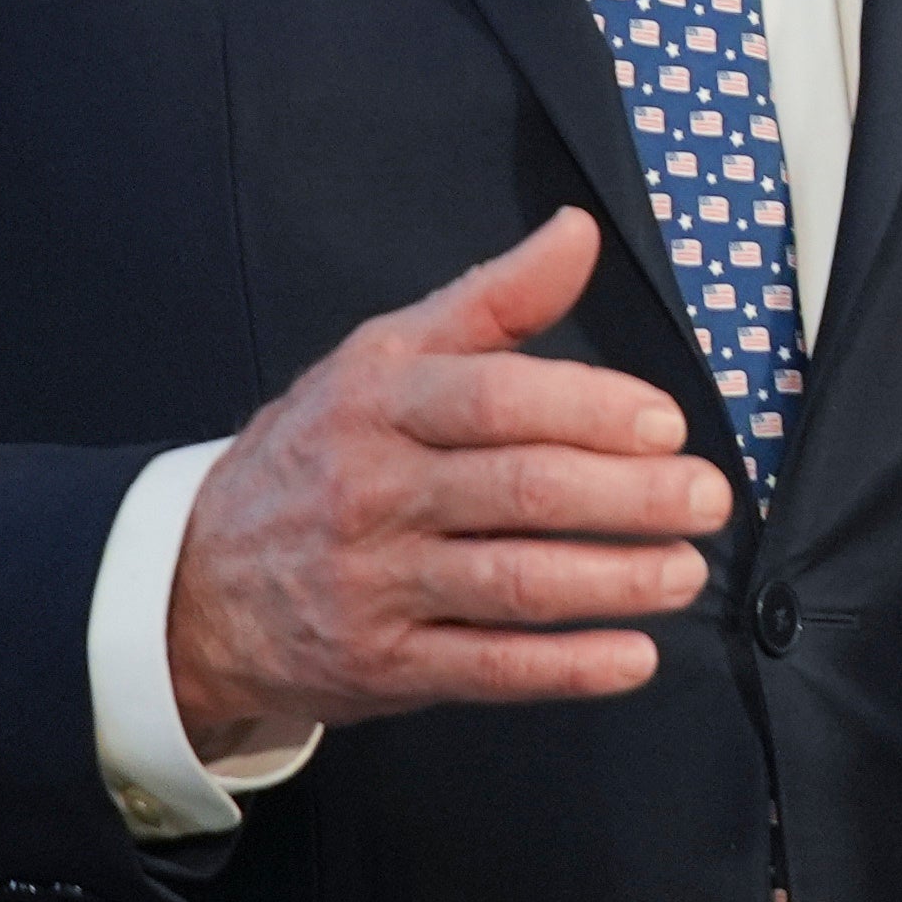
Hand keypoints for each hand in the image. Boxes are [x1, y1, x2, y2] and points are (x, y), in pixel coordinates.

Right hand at [163, 210, 734, 759]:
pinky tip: (634, 657)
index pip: (495, 398)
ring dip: (614, 582)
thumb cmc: (317, 454)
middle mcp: (374, 492)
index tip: (666, 425)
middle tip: (707, 498)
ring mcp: (376, 584)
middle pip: (519, 491)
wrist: (194, 581)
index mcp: (380, 404)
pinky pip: (486, 668)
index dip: (590, 409)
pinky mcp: (382, 664)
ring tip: (684, 572)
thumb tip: (577, 233)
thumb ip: (493, 299)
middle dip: (628, 497)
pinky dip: (566, 668)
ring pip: (512, 583)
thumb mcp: (385, 357)